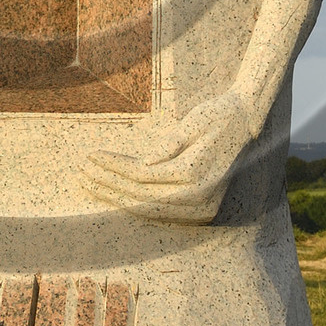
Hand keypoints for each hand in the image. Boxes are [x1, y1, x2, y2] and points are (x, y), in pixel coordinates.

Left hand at [82, 93, 255, 225]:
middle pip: (141, 196)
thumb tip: (145, 162)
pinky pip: (159, 210)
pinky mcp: (198, 207)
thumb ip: (171, 143)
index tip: (92, 155)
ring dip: (115, 197)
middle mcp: (198, 196)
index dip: (114, 166)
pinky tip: (112, 193)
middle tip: (81, 171)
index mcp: (195, 174)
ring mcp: (200, 206)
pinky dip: (133, 203)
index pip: (142, 175)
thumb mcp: (194, 120)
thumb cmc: (216, 115)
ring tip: (89, 183)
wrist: (244, 121)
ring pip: (147, 208)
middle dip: (107, 184)